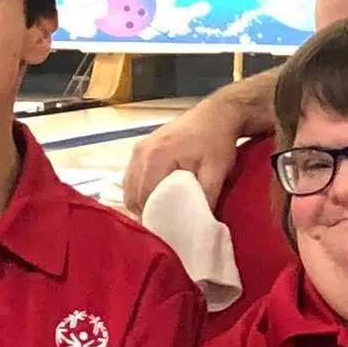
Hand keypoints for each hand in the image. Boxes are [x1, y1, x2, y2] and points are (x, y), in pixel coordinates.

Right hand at [120, 102, 244, 214]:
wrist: (217, 114)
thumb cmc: (217, 141)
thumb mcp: (217, 171)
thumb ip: (207, 197)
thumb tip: (201, 223)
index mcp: (155, 158)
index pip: (143, 198)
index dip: (153, 217)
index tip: (166, 231)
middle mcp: (141, 152)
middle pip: (132, 194)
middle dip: (146, 212)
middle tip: (165, 225)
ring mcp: (138, 148)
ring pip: (130, 186)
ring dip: (142, 201)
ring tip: (162, 213)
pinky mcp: (142, 147)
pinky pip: (133, 175)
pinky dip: (141, 189)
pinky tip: (158, 197)